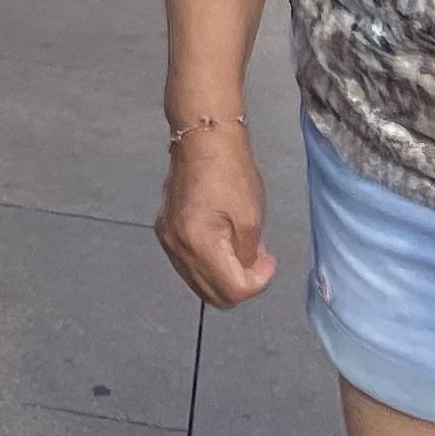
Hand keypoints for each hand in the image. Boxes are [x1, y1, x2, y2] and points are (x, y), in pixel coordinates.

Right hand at [157, 122, 275, 305]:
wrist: (203, 139)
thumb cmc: (232, 173)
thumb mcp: (251, 218)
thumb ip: (248, 256)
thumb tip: (244, 271)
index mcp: (198, 243)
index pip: (232, 290)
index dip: (257, 283)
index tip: (269, 260)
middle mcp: (176, 247)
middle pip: (212, 296)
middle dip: (241, 286)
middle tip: (259, 260)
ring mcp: (167, 240)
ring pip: (199, 284)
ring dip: (224, 277)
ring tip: (242, 250)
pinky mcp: (164, 230)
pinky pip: (188, 266)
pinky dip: (209, 266)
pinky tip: (223, 244)